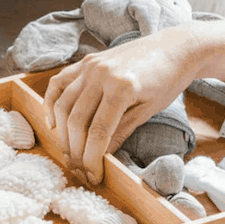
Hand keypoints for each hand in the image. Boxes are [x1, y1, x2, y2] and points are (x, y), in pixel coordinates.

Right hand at [44, 25, 201, 182]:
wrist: (174, 47)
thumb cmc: (167, 80)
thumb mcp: (148, 111)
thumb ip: (120, 132)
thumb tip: (100, 157)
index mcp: (122, 87)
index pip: (98, 132)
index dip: (91, 158)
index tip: (92, 176)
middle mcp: (101, 74)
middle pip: (76, 121)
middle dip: (75, 151)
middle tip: (78, 170)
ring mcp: (90, 66)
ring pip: (63, 105)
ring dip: (62, 134)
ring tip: (69, 153)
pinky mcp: (86, 61)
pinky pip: (59, 83)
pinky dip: (51, 104)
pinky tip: (52, 124)